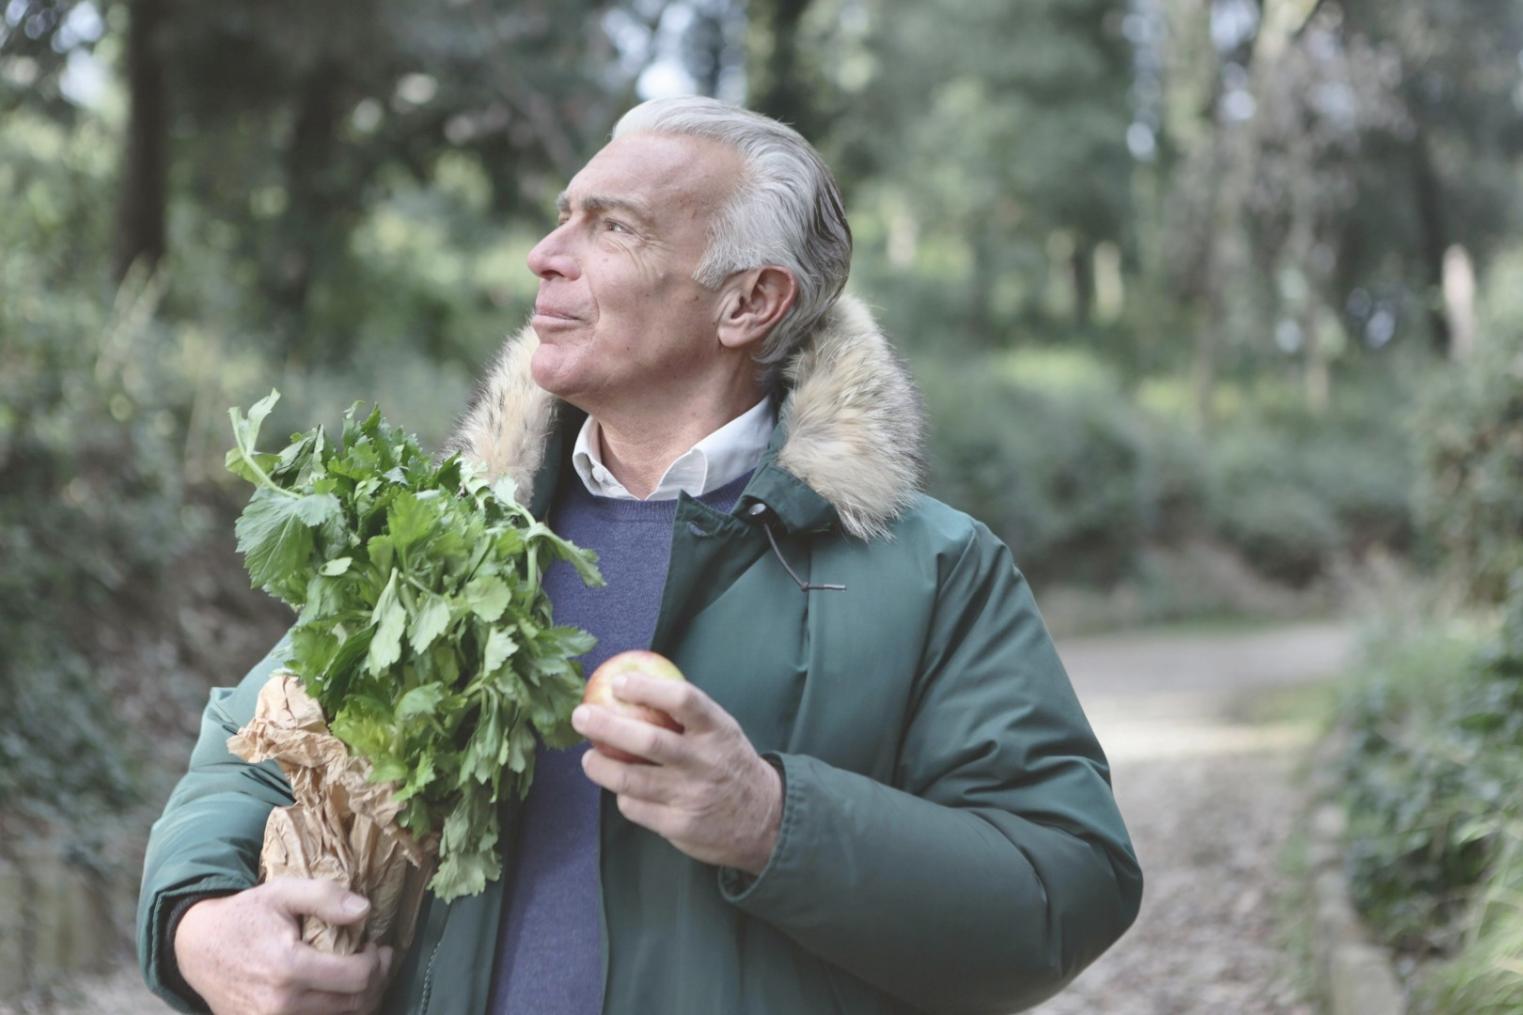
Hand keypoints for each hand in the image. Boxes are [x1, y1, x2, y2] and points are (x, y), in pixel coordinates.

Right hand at [174, 878, 393, 1014]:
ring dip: (360, 999)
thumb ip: (325, 897)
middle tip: (378, 960)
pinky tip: (338, 991)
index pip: (357, 977)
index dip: (377, 962)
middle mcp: (281, 1005)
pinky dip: (335, 1011)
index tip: (374, 945)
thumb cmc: (244, 916)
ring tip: (361, 974)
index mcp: (289, 968)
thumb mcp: (282, 892)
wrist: (197, 948)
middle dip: (377, 980)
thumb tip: (364, 910)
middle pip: (355, 1004)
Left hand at [572, 673, 782, 873]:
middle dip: (607, 726)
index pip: (683, 700)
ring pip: (632, 780)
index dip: (647, 688)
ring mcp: (691, 796)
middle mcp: (705, 761)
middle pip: (648, 741)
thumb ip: (686, 714)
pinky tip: (621, 789)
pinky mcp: (678, 826)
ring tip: (589, 758)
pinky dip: (622, 796)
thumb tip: (632, 687)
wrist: (765, 821)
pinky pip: (635, 808)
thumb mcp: (721, 731)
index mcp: (717, 730)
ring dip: (600, 767)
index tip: (618, 683)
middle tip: (581, 716)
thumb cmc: (729, 764)